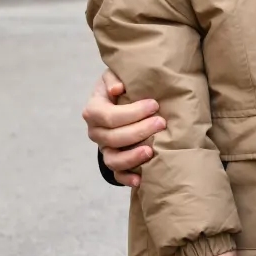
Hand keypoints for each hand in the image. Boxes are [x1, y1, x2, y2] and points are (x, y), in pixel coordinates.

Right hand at [82, 69, 163, 187]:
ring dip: (131, 157)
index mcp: (94, 110)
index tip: (154, 104)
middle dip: (139, 131)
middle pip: (113, 137)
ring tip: (151, 151)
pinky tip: (140, 179)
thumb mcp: (115, 76)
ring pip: (112, 159)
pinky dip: (127, 178)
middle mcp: (96, 132)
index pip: (108, 116)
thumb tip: (117, 89)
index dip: (131, 112)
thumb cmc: (121, 88)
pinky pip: (117, 174)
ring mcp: (104, 149)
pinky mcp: (114, 162)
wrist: (120, 104)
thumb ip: (113, 78)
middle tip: (161, 123)